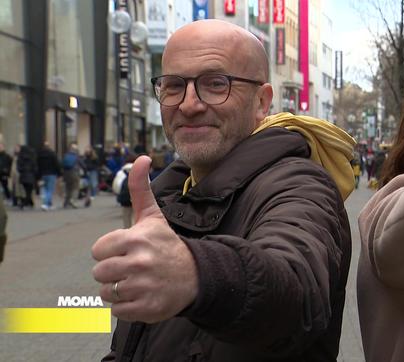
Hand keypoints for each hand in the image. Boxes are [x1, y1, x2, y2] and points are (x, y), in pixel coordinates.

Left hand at [92, 156, 197, 322]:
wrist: (197, 276)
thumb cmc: (167, 245)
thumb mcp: (153, 217)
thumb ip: (141, 189)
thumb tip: (141, 158)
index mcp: (136, 239)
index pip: (97, 250)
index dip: (110, 251)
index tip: (128, 250)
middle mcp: (140, 263)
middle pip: (99, 273)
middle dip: (113, 271)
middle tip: (134, 268)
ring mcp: (144, 287)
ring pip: (106, 293)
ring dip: (119, 289)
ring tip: (138, 282)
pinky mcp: (147, 308)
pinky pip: (117, 311)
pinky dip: (127, 306)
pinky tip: (143, 295)